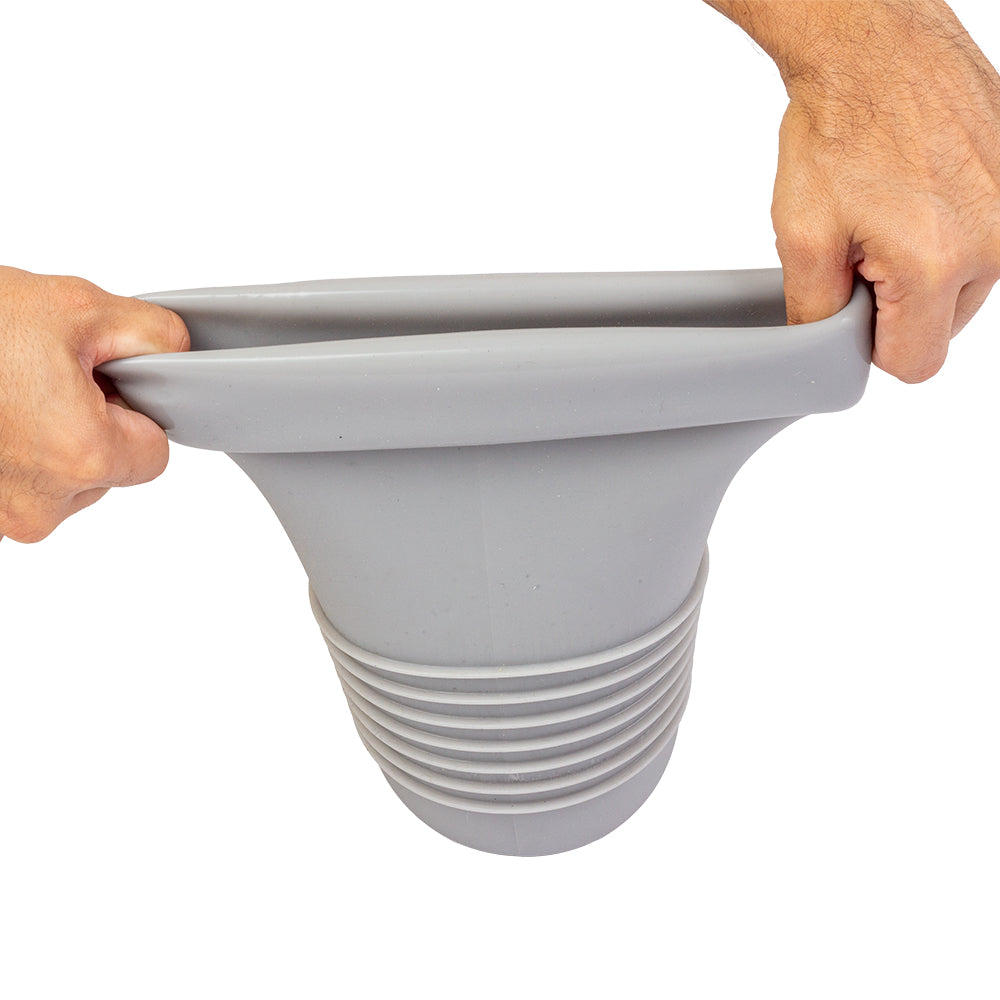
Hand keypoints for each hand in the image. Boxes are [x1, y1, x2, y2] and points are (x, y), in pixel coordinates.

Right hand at [0, 266, 189, 542]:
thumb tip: (183, 356)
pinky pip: (16, 486)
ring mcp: (0, 516)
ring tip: (6, 392)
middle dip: (89, 424)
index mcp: (84, 457)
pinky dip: (9, 454)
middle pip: (107, 471)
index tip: (100, 383)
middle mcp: (42, 504)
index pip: (155, 453)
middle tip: (43, 377)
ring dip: (46, 440)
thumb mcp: (80, 307)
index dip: (133, 410)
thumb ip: (155, 335)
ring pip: (61, 482)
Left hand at [707, 0, 999, 381]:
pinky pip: (985, 240)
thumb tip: (827, 350)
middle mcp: (994, 242)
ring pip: (965, 287)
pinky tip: (918, 193)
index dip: (874, 343)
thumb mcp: (802, 235)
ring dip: (926, 267)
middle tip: (866, 246)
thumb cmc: (840, 128)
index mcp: (937, 265)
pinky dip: (951, 230)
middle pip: (941, 326)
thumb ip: (816, 311)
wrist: (876, 49)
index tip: (856, 305)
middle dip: (899, 302)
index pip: (915, 363)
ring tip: (891, 213)